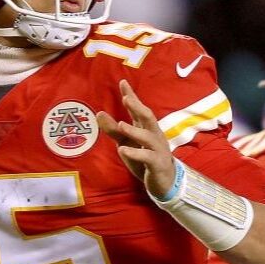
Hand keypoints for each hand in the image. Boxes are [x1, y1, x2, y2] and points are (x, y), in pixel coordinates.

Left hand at [97, 79, 175, 198]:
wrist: (166, 181)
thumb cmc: (145, 158)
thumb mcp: (126, 143)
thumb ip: (114, 130)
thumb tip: (98, 113)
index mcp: (146, 128)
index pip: (139, 109)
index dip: (131, 95)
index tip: (122, 82)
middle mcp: (154, 135)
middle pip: (148, 117)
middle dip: (137, 107)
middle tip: (126, 98)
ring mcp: (158, 149)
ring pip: (148, 137)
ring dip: (135, 130)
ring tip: (121, 125)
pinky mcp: (158, 163)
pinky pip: (147, 157)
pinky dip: (136, 153)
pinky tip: (123, 150)